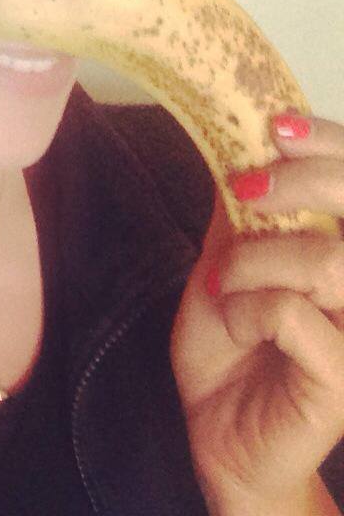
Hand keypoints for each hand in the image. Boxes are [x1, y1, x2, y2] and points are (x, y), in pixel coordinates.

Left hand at [171, 112, 343, 513]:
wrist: (217, 424)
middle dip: (302, 182)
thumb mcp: (227, 257)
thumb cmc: (229, 340)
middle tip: (247, 186)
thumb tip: (235, 136)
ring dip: (254, 259)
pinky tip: (234, 325)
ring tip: (222, 282)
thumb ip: (243, 208)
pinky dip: (246, 307)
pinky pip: (295, 314)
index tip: (277, 124)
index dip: (331, 144)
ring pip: (330, 260)